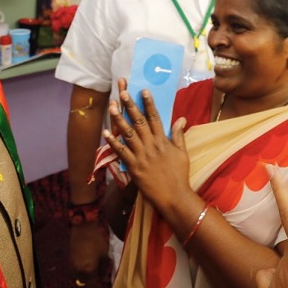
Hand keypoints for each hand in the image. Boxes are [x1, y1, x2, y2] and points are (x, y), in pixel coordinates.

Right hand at [69, 221, 108, 283]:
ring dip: (85, 287)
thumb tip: (102, 280)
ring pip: (79, 283)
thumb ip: (103, 271)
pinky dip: (81, 279)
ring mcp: (73, 268)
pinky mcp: (70, 263)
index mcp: (89, 271)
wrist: (82, 228)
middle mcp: (79, 272)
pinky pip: (76, 275)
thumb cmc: (96, 241)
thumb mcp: (104, 256)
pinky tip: (87, 278)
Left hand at [102, 78, 191, 215]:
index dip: (148, 104)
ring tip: (112, 107)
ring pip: (128, 134)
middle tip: (123, 92)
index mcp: (163, 141)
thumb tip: (181, 118)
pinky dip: (113, 142)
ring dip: (119, 120)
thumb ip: (179, 135)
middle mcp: (152, 145)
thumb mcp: (182, 153)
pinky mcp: (134, 167)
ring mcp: (142, 156)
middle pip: (139, 122)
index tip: (143, 91)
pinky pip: (121, 152)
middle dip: (130, 106)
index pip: (155, 118)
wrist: (174, 196)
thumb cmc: (179, 175)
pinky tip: (105, 133)